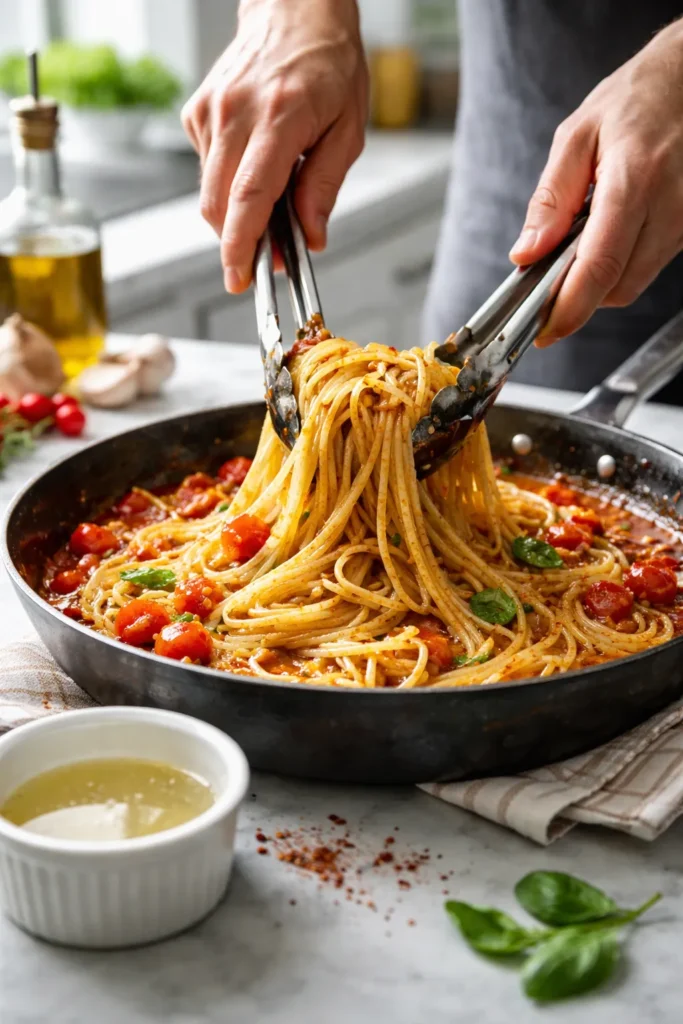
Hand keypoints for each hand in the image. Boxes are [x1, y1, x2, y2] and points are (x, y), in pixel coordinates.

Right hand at [182, 0, 367, 293]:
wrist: (296, 11)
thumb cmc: (329, 65)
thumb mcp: (348, 129)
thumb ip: (325, 186)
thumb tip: (311, 236)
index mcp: (279, 118)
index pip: (249, 195)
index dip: (240, 245)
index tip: (238, 278)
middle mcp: (236, 113)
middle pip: (220, 203)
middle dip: (238, 242)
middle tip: (268, 256)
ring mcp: (211, 111)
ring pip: (210, 192)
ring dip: (236, 214)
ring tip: (271, 202)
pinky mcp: (197, 112)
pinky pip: (207, 169)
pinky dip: (228, 183)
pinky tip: (254, 163)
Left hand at [509, 19, 682, 345]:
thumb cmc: (635, 100)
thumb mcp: (576, 136)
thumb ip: (550, 199)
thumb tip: (526, 252)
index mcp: (634, 180)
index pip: (600, 266)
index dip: (570, 308)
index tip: (545, 329)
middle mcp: (669, 206)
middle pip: (619, 287)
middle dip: (580, 297)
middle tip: (547, 287)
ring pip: (635, 282)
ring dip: (600, 281)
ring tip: (578, 245)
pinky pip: (649, 265)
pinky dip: (620, 265)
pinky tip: (607, 236)